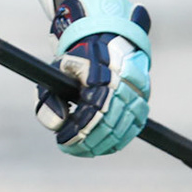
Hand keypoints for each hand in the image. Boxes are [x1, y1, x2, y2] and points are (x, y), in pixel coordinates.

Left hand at [35, 0, 150, 156]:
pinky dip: (121, 139)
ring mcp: (135, 90)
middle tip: (72, 149)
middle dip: (88, 142)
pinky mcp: (144, 97)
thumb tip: (57, 126)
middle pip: (108, 124)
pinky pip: (135, 125)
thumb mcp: (56, 73)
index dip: (76, 132)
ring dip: (103, 144)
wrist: (106, 42)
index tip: (62, 141)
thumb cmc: (77, 62)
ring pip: (123, 127)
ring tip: (85, 150)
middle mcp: (121, 82)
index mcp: (98, 73)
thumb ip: (48, 99)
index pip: (89, 113)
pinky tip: (105, 145)